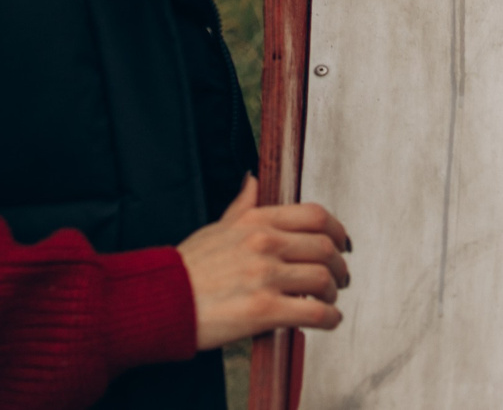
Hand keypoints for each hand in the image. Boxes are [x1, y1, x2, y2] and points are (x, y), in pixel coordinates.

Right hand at [179, 175, 354, 348]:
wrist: (160, 302)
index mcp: (256, 220)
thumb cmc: (185, 269)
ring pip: (322, 279)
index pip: (315, 216)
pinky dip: (329, 318)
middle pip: (325, 247)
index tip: (342, 243)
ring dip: (332, 292)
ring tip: (329, 300)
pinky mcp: (263, 310)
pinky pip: (313, 312)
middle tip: (339, 276)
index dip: (338, 230)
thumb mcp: (215, 227)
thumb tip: (253, 182)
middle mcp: (265, 243)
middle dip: (338, 265)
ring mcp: (265, 276)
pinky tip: (329, 320)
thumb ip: (242, 206)